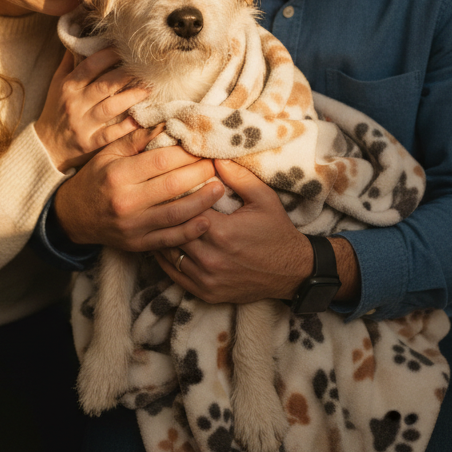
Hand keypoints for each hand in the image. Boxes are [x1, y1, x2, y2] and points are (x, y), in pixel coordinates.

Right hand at [35, 48, 148, 171]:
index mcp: (69, 85)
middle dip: (128, 74)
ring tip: (150, 88)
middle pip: (105, 84)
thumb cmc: (55, 110)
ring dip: (132, 96)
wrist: (45, 146)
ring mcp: (82, 124)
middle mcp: (75, 103)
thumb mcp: (57, 83)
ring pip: (111, 107)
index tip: (129, 47)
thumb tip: (80, 37)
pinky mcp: (89, 143)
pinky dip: (126, 127)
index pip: (91, 65)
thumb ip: (70, 62)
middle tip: (148, 67)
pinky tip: (141, 119)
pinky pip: (110, 134)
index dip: (111, 54)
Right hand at [53, 126, 221, 251]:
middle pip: (173, 185)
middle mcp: (126, 201)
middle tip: (217, 164)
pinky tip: (206, 221)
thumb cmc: (95, 179)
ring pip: (176, 214)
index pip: (161, 160)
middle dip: (200, 173)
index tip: (203, 147)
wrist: (73, 216)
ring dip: (202, 202)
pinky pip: (169, 239)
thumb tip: (167, 122)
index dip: (187, 153)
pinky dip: (190, 232)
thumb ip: (137, 138)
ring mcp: (133, 225)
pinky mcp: (138, 244)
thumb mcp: (109, 153)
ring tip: (219, 189)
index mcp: (119, 174)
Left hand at [154, 159, 312, 303]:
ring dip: (164, 238)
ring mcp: (207, 279)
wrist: (292, 272)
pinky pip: (174, 275)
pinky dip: (167, 260)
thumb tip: (214, 158)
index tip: (174, 189)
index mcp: (222, 232)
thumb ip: (238, 177)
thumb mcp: (263, 198)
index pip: (184, 210)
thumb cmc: (277, 231)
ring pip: (169, 254)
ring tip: (159, 222)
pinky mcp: (206, 293)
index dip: (177, 198)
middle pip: (172, 233)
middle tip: (160, 204)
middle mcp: (211, 258)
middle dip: (167, 217)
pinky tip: (165, 245)